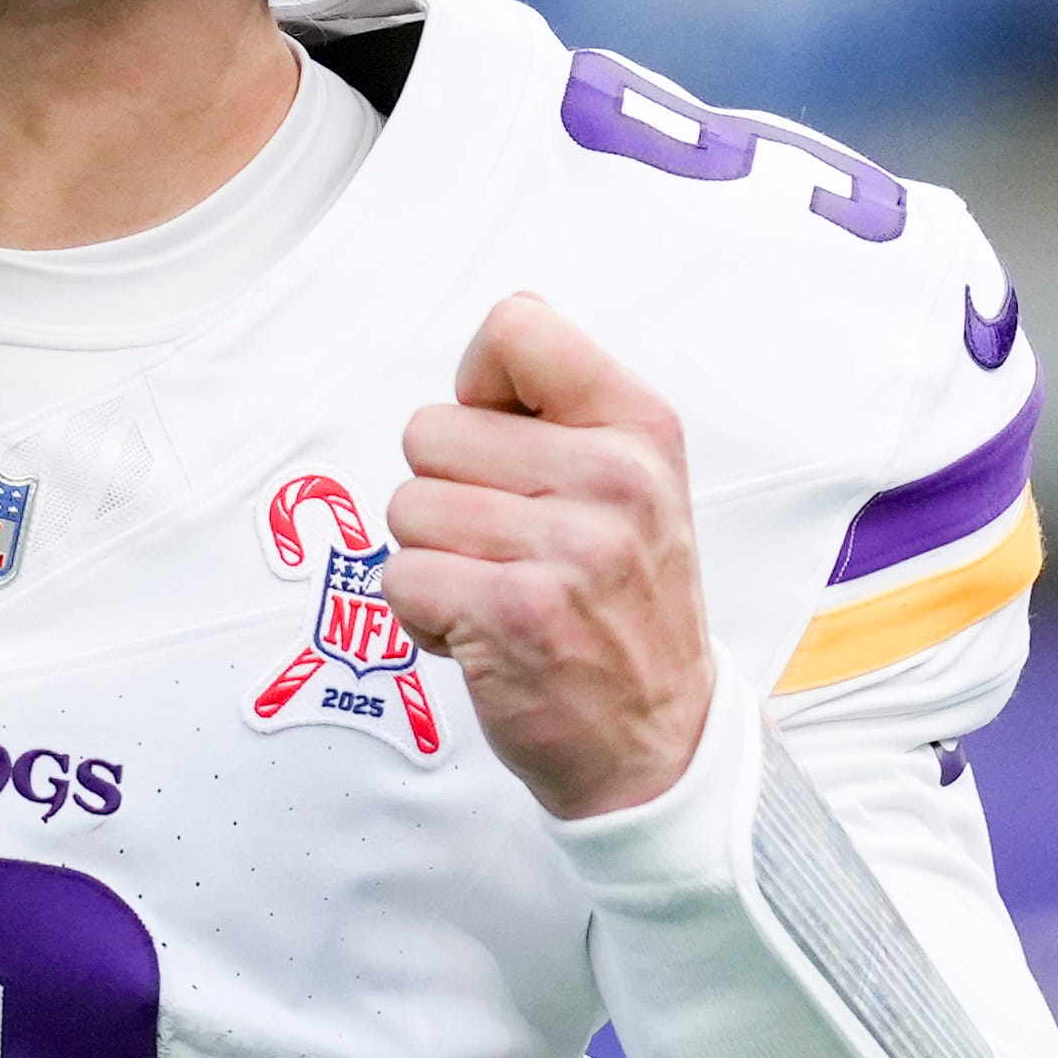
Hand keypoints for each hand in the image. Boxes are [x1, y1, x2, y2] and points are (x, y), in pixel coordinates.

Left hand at [389, 294, 714, 821]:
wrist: (658, 741)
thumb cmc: (625, 605)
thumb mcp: (636, 482)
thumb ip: (569, 403)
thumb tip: (512, 317)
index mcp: (640, 429)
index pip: (516, 328)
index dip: (478, 387)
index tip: (503, 442)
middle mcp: (613, 479)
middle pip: (431, 430)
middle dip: (446, 493)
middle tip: (508, 548)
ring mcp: (567, 548)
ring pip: (406, 507)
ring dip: (433, 559)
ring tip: (499, 591)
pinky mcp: (514, 614)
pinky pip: (400, 577)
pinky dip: (422, 615)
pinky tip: (483, 633)